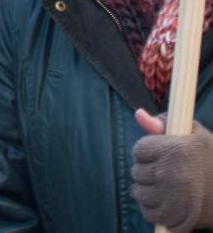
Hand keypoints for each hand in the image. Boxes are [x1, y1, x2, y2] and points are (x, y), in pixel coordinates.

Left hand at [132, 109, 212, 232]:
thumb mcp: (195, 134)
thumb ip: (164, 123)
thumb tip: (138, 114)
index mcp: (174, 151)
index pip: (139, 150)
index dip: (148, 152)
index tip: (161, 155)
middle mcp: (169, 174)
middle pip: (137, 171)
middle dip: (148, 171)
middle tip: (167, 173)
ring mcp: (170, 198)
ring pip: (139, 192)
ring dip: (148, 190)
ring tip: (166, 187)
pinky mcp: (173, 218)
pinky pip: (147, 212)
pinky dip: (153, 208)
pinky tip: (167, 202)